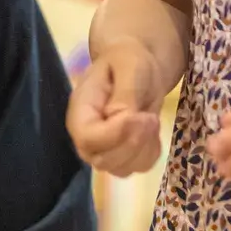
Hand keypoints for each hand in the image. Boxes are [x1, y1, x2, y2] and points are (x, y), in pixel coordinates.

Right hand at [68, 40, 172, 175]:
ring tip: (150, 120)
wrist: (137, 67)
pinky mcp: (120, 157)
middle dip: (134, 142)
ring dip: (144, 148)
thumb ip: (124, 92)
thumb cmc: (129, 61)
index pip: (87, 138)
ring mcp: (102, 150)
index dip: (115, 134)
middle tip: (150, 117)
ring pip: (121, 169)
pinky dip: (151, 153)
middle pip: (102, 160)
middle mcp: (85, 137)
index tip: (138, 116)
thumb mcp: (130, 65)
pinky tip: (150, 132)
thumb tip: (119, 118)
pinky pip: (137, 168)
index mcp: (80, 111)